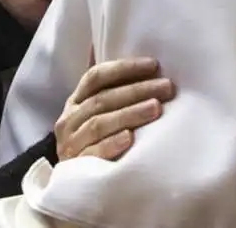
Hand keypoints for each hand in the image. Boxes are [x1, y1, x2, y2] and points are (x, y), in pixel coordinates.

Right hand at [54, 56, 174, 160]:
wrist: (71, 187)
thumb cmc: (89, 141)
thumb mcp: (91, 114)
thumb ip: (104, 89)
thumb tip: (104, 47)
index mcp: (74, 102)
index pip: (95, 77)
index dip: (123, 69)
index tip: (153, 65)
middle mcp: (69, 119)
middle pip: (102, 99)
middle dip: (136, 90)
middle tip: (166, 87)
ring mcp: (71, 143)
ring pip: (100, 123)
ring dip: (130, 114)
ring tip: (156, 108)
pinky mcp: (76, 167)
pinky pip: (94, 152)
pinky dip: (112, 144)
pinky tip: (131, 138)